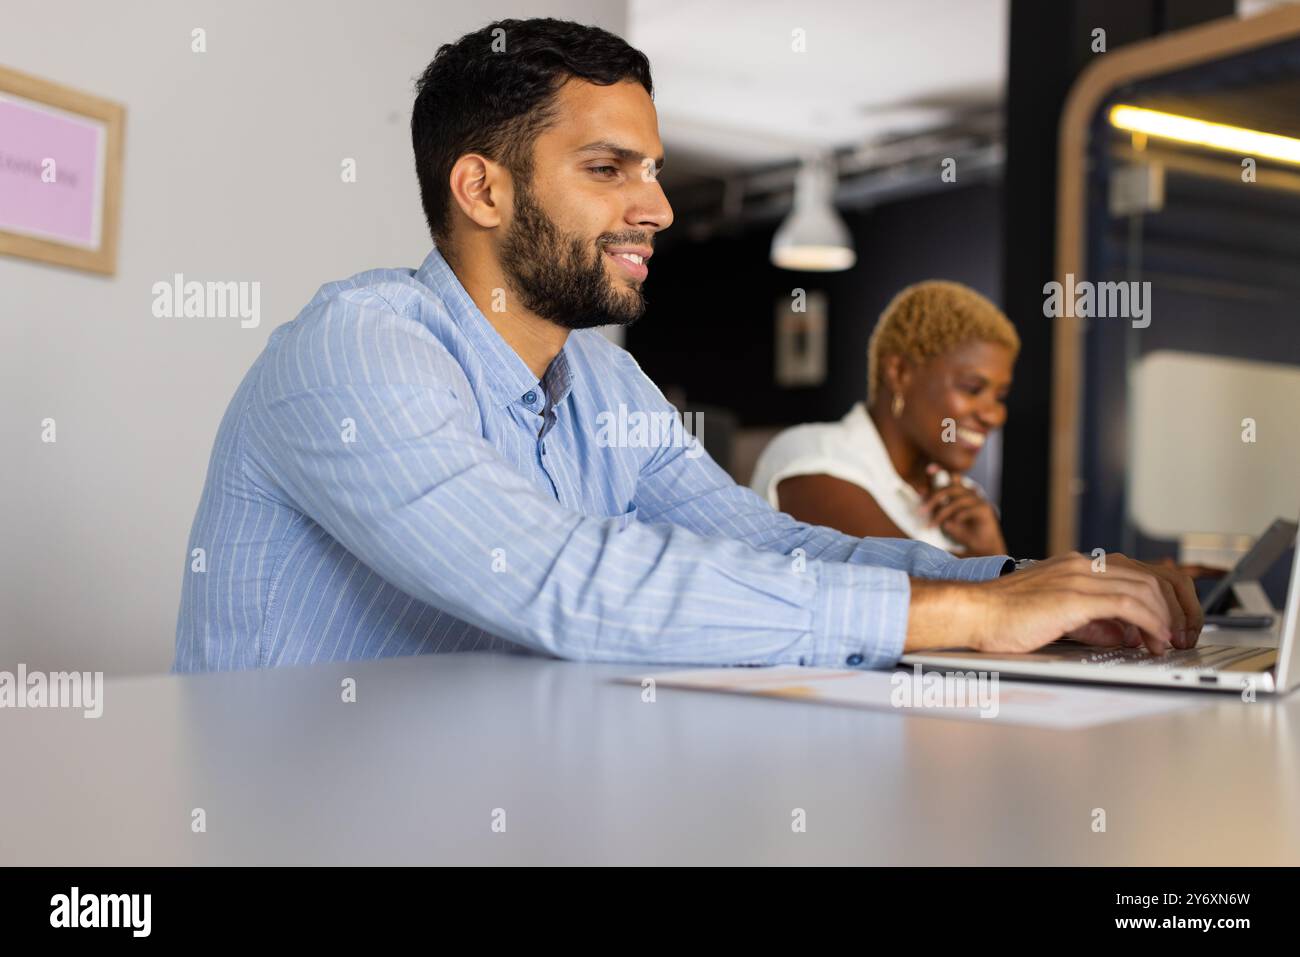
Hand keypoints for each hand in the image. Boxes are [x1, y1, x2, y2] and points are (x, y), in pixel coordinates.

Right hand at [904, 551, 1201, 655]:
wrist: (973, 613)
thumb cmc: (1004, 617)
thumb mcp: (1058, 615)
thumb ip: (1094, 620)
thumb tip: (1125, 633)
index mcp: (1079, 565)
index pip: (1143, 571)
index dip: (1169, 597)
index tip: (1176, 625)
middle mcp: (1084, 564)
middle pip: (1154, 574)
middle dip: (1180, 607)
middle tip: (1184, 635)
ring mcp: (1079, 576)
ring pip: (1147, 588)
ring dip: (1168, 619)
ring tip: (1170, 642)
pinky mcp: (1074, 595)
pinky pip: (1129, 603)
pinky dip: (1151, 623)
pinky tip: (1155, 639)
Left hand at [920, 466, 1005, 556]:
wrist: (980, 546)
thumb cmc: (962, 531)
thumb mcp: (944, 519)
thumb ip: (936, 507)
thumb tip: (922, 492)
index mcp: (960, 493)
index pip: (950, 478)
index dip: (941, 471)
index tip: (929, 468)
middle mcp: (969, 494)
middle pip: (950, 489)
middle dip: (933, 499)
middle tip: (921, 512)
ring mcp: (978, 500)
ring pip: (957, 500)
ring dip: (942, 513)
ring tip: (932, 525)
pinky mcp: (985, 509)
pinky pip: (969, 509)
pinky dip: (958, 516)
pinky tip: (951, 524)